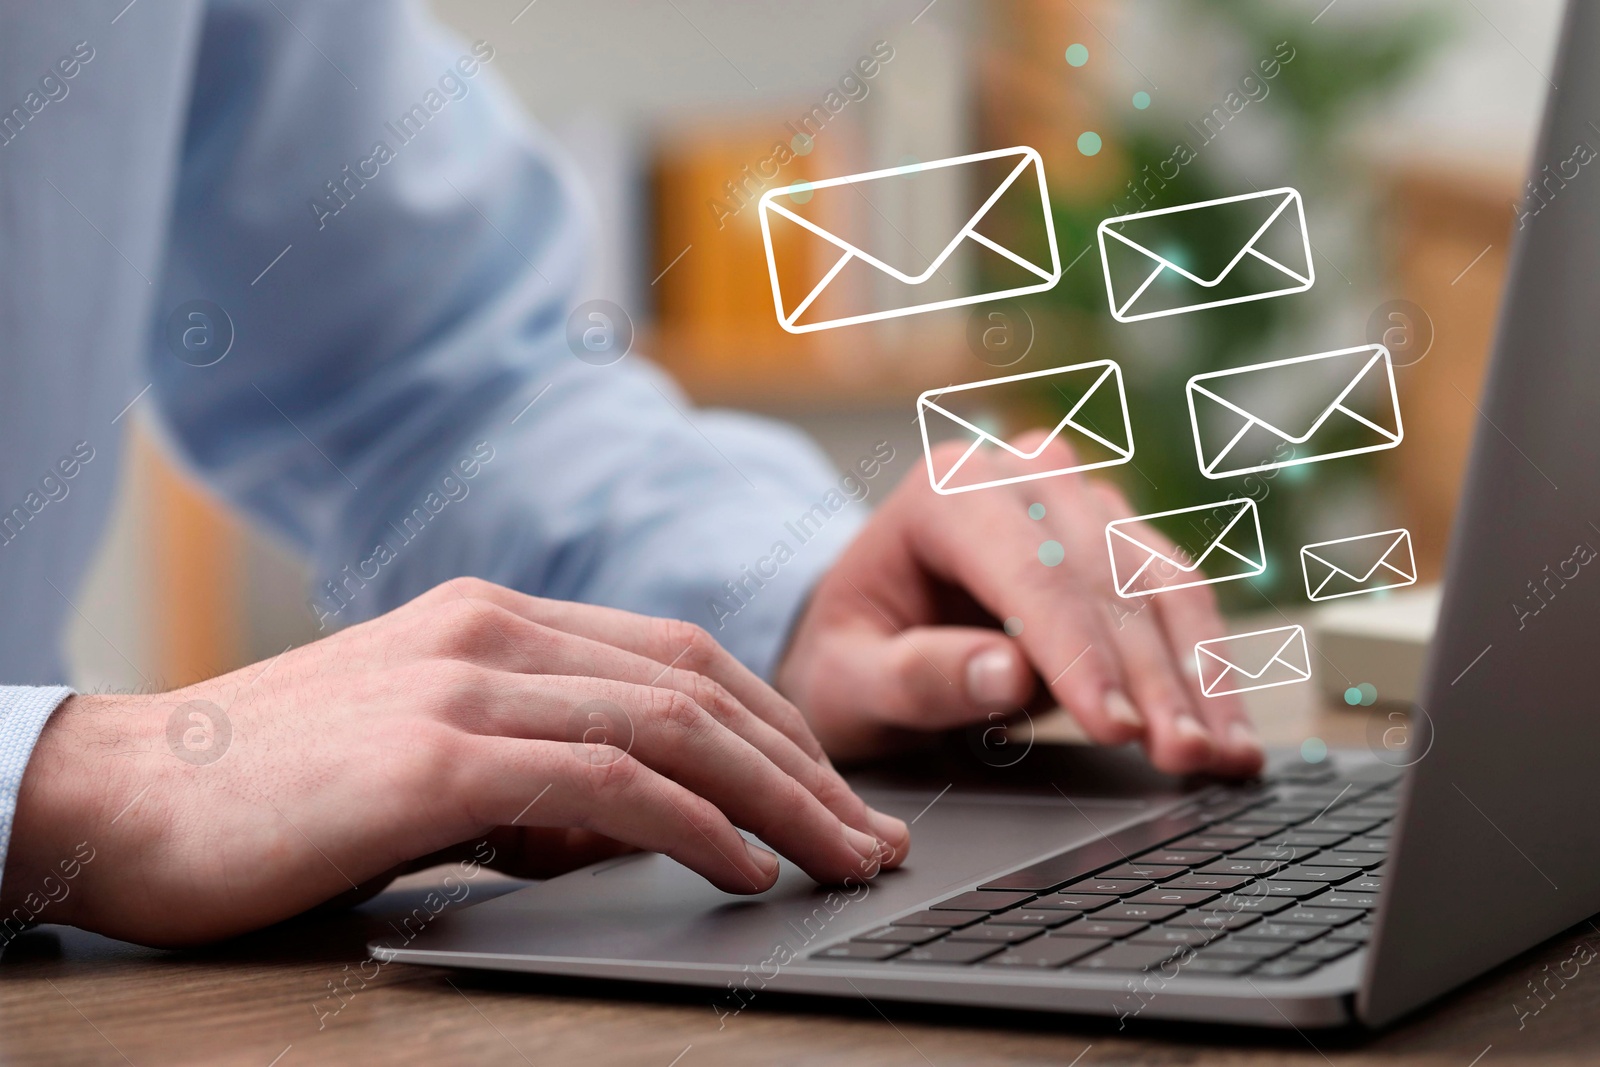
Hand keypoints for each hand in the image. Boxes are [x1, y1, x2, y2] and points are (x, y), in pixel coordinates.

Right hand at [2, 579, 907, 946]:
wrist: (120, 793)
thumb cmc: (274, 785)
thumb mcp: (427, 751)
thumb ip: (536, 761)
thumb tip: (651, 820)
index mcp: (498, 619)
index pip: (678, 655)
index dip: (774, 721)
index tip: (831, 787)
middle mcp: (496, 630)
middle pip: (702, 682)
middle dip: (806, 763)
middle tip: (871, 831)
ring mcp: (469, 684)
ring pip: (676, 726)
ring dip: (781, 797)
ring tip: (842, 857)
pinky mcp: (437, 756)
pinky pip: (607, 783)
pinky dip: (694, 823)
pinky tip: (744, 868)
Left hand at [777, 434, 1263, 776]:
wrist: (864, 632)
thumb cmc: (848, 655)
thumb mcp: (847, 679)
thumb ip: (914, 676)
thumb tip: (1007, 674)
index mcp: (946, 490)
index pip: (1031, 570)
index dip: (1079, 652)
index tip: (1114, 726)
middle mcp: (1022, 478)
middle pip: (1106, 576)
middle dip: (1152, 675)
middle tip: (1183, 756)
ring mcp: (1079, 504)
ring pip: (1160, 581)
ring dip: (1199, 673)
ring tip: (1224, 753)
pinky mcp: (1119, 544)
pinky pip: (1176, 599)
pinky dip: (1207, 668)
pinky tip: (1230, 732)